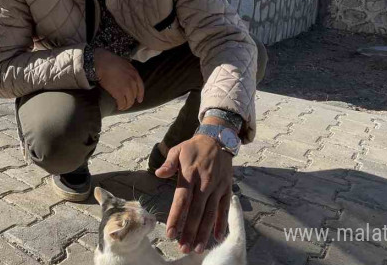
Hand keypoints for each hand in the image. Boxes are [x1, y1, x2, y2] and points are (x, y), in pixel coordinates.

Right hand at [94, 47, 143, 110]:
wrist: (103, 63)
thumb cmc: (111, 61)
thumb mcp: (126, 64)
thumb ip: (129, 71)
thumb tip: (128, 76)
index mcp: (135, 75)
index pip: (141, 88)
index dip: (140, 95)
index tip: (139, 100)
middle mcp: (133, 82)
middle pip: (134, 96)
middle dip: (131, 101)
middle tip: (126, 103)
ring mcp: (126, 88)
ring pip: (129, 101)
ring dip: (126, 106)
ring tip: (122, 107)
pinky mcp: (119, 93)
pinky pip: (122, 103)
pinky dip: (120, 107)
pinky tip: (118, 107)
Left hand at [155, 118, 233, 253]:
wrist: (218, 139)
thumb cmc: (193, 147)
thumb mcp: (178, 150)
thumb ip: (168, 163)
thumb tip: (158, 174)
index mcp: (190, 174)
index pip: (182, 200)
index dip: (176, 217)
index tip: (171, 233)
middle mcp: (205, 183)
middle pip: (197, 211)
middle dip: (190, 231)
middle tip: (183, 247)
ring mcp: (217, 187)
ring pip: (211, 213)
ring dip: (204, 232)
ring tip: (197, 247)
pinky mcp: (227, 189)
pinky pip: (224, 208)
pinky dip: (222, 223)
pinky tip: (217, 237)